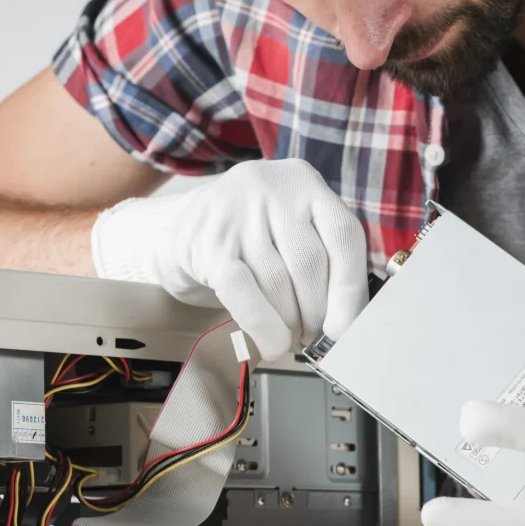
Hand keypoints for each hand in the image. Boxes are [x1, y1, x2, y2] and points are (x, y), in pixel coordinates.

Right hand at [91, 159, 368, 360]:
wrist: (173, 230)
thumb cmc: (244, 238)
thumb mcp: (287, 229)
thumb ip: (321, 257)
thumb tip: (347, 317)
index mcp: (303, 181)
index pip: (343, 234)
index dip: (351, 287)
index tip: (348, 326)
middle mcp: (271, 188)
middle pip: (310, 262)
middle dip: (317, 312)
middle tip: (313, 336)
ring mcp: (237, 212)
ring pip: (278, 282)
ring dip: (289, 323)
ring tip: (290, 338)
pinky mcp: (208, 243)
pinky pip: (245, 292)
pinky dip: (264, 326)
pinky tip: (272, 344)